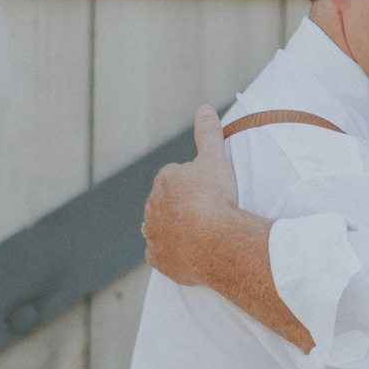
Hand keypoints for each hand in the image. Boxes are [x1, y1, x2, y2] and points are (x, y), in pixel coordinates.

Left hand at [141, 106, 240, 285]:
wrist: (213, 241)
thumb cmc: (215, 198)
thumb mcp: (215, 159)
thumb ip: (208, 134)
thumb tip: (204, 108)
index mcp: (164, 181)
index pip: (173, 175)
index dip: (190, 181)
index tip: (206, 188)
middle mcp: (153, 207)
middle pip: (165, 202)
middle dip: (180, 204)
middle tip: (205, 211)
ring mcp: (154, 235)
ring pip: (159, 228)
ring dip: (172, 228)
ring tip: (196, 233)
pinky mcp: (158, 259)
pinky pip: (160, 255)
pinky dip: (170, 253)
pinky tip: (185, 254)